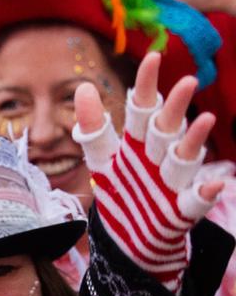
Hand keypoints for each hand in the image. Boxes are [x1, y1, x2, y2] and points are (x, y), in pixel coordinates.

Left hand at [73, 53, 225, 286]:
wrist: (131, 239)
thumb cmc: (123, 192)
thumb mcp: (103, 159)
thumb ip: (94, 127)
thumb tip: (83, 86)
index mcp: (139, 144)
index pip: (142, 109)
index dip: (146, 85)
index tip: (153, 56)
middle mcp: (159, 158)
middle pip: (166, 129)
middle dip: (175, 107)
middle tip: (187, 81)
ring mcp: (172, 183)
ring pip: (183, 158)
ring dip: (193, 141)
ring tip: (204, 121)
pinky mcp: (179, 212)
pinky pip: (194, 202)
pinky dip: (204, 194)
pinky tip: (213, 185)